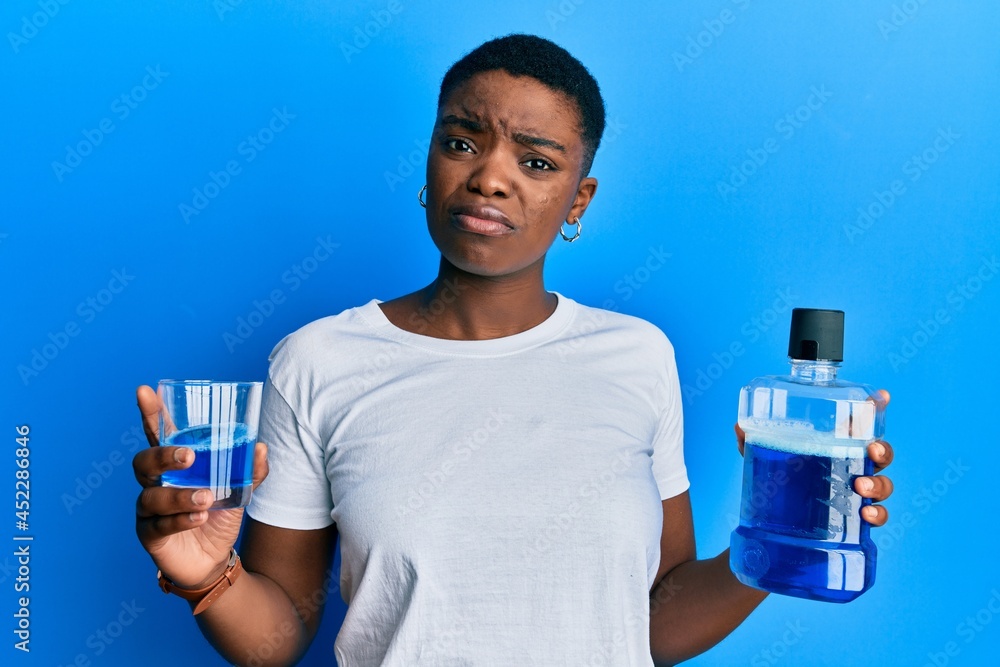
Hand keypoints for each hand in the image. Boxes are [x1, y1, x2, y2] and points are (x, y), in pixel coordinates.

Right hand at [133, 385, 268, 588]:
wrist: (213, 558)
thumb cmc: (218, 514)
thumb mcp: (239, 490)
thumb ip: (251, 469)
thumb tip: (260, 447)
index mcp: (173, 464)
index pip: (156, 433)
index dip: (150, 412)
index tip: (145, 390)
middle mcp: (155, 482)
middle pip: (144, 461)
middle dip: (163, 456)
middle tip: (188, 456)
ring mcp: (148, 508)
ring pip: (152, 495)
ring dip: (180, 495)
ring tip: (207, 498)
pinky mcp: (150, 534)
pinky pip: (158, 524)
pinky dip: (180, 519)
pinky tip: (198, 518)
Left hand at [734, 388, 893, 526]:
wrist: (775, 517)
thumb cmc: (780, 476)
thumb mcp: (765, 455)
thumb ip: (753, 440)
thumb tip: (739, 427)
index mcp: (837, 443)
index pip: (860, 423)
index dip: (875, 408)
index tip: (881, 398)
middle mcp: (852, 465)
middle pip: (880, 452)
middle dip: (882, 449)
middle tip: (871, 450)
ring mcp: (857, 491)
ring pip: (883, 484)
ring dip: (879, 484)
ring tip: (861, 486)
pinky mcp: (855, 517)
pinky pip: (877, 517)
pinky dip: (879, 516)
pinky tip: (866, 515)